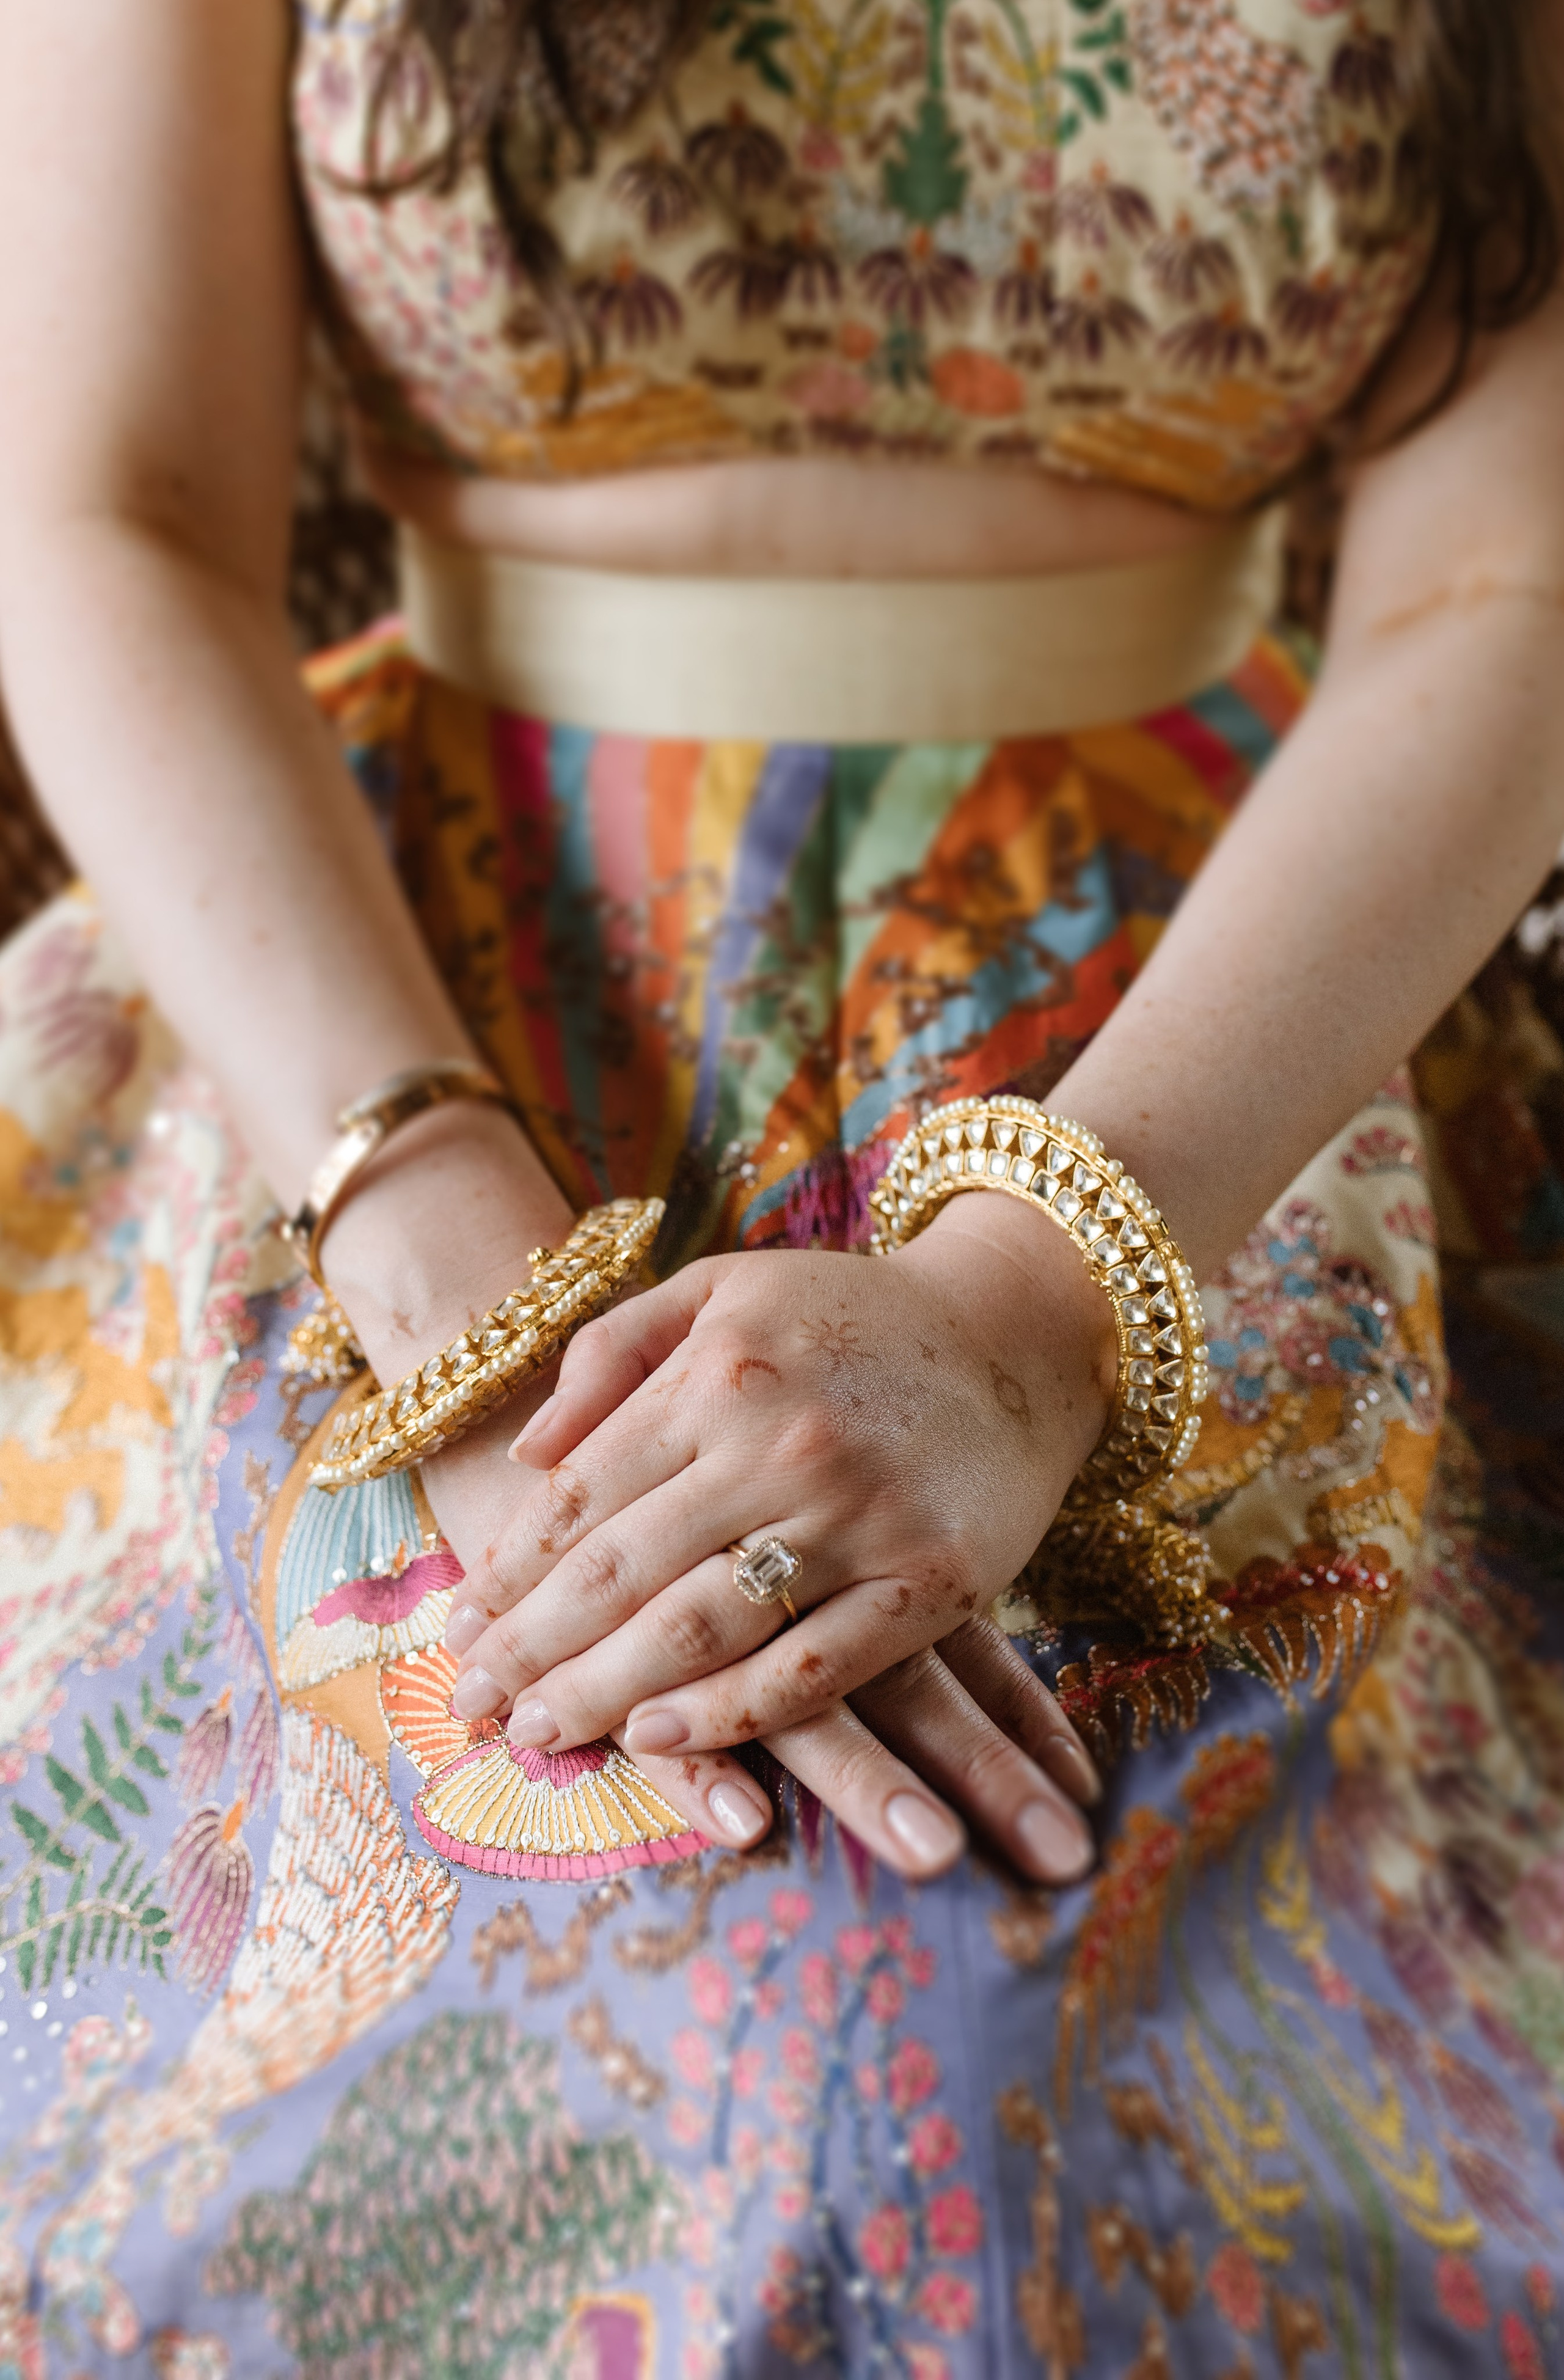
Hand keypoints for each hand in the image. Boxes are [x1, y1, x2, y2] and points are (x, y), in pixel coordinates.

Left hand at [443, 1190, 1115, 1879]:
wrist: (1020, 1328)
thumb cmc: (852, 1314)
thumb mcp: (722, 1286)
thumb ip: (615, 1351)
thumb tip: (527, 1451)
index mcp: (720, 1371)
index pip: (583, 1494)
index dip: (510, 1569)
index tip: (457, 1625)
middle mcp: (779, 1443)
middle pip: (622, 1571)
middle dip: (532, 1648)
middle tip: (470, 1705)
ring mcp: (858, 1516)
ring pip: (701, 1628)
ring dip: (604, 1692)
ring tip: (539, 1733)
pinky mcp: (930, 1579)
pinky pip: (814, 1666)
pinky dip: (730, 1714)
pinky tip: (659, 1738)